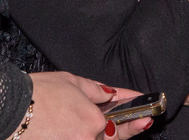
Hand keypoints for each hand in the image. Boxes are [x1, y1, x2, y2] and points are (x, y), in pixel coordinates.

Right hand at [20, 72, 151, 139]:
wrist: (8, 108)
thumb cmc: (37, 93)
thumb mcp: (74, 83)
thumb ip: (99, 91)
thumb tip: (115, 94)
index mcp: (93, 122)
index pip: (119, 124)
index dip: (133, 120)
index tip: (146, 118)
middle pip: (107, 139)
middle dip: (120, 130)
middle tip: (136, 121)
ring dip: (92, 132)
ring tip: (78, 117)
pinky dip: (77, 134)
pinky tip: (69, 125)